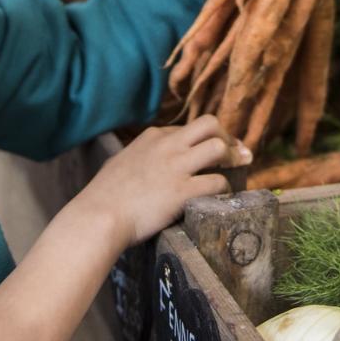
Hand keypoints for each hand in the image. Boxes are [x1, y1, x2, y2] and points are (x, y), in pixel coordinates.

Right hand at [78, 117, 250, 246]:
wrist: (99, 216)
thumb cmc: (103, 195)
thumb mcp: (120, 162)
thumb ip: (137, 157)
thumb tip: (143, 163)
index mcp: (152, 137)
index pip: (188, 128)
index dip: (204, 138)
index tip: (214, 148)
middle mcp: (168, 146)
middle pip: (210, 124)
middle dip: (227, 137)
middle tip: (237, 152)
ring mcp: (176, 167)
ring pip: (219, 147)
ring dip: (234, 158)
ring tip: (240, 168)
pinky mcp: (183, 191)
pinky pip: (217, 182)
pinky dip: (226, 188)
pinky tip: (225, 196)